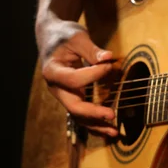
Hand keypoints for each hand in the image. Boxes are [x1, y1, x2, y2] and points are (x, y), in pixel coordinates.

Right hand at [40, 21, 117, 136]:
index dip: (94, 75)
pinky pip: (82, 115)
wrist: (52, 38)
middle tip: (112, 114)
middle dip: (93, 112)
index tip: (109, 65)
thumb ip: (92, 49)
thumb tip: (108, 58)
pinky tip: (110, 129)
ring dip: (97, 125)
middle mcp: (56, 87)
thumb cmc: (64, 35)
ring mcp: (63, 95)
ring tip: (114, 132)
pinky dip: (95, 123)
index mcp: (52, 71)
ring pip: (78, 116)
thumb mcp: (77, 37)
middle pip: (73, 106)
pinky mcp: (72, 97)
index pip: (74, 80)